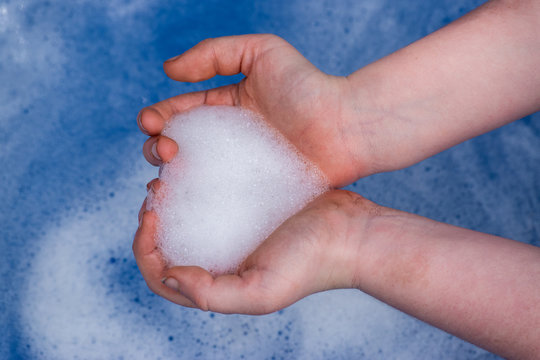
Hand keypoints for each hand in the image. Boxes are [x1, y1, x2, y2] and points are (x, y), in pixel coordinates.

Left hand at [133, 187, 375, 313]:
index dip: (145, 250)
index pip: (162, 277)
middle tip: (157, 188)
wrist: (351, 231)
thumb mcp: (262, 291)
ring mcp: (234, 231)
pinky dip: (193, 181)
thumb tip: (170, 275)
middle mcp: (221, 259)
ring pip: (185, 216)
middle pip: (168, 246)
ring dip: (169, 197)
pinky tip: (193, 161)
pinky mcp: (248, 205)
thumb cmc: (311, 263)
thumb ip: (212, 294)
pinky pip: (210, 194)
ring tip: (168, 171)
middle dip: (151, 221)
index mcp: (218, 284)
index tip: (150, 216)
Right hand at [138, 34, 373, 186]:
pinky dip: (194, 200)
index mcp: (226, 106)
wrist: (344, 128)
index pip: (181, 111)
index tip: (148, 121)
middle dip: (158, 146)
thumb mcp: (260, 53)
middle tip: (164, 150)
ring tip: (163, 175)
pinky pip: (216, 198)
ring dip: (168, 176)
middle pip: (179, 145)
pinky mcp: (250, 194)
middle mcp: (228, 139)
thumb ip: (214, 53)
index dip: (159, 116)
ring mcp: (238, 169)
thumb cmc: (308, 87)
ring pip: (191, 174)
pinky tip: (180, 201)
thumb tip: (168, 69)